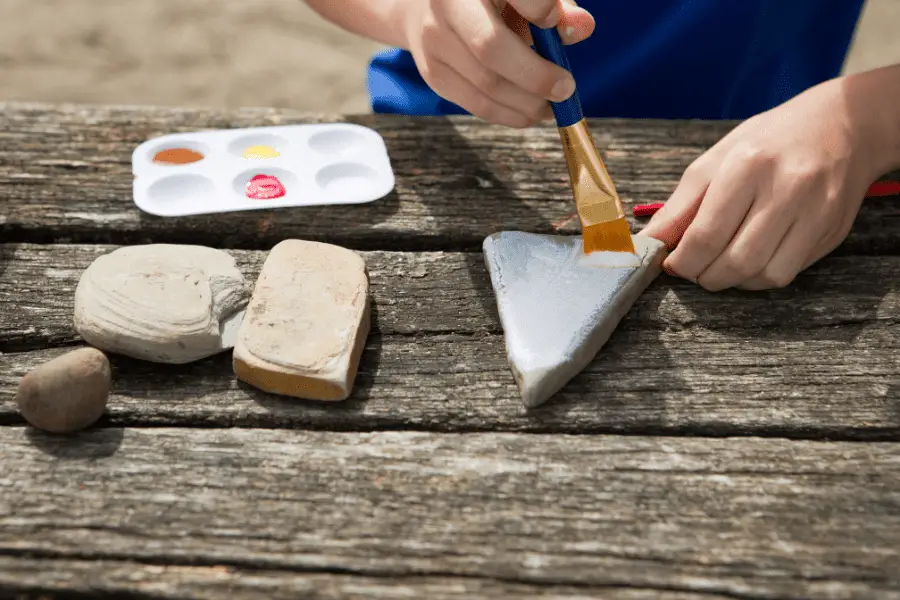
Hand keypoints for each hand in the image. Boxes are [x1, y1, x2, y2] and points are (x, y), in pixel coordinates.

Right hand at [401, 0, 594, 127]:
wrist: (427, 6)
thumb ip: (557, 6)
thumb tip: (582, 27)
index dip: (539, 8)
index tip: (554, 21)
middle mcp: (446, 5)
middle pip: (491, 48)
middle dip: (536, 76)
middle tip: (565, 89)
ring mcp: (433, 41)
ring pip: (486, 84)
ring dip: (527, 103)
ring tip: (551, 105)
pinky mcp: (433, 73)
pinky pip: (476, 104)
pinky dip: (510, 114)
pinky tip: (530, 113)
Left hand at [639, 68, 899, 290]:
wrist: (843, 125)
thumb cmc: (769, 142)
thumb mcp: (716, 160)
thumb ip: (680, 206)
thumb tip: (649, 243)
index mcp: (749, 164)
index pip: (706, 234)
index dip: (682, 261)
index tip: (671, 263)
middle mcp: (788, 189)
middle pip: (736, 262)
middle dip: (704, 276)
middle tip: (694, 269)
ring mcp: (816, 213)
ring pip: (764, 276)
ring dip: (733, 282)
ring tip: (719, 266)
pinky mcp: (832, 232)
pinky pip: (788, 274)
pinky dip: (759, 278)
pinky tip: (750, 261)